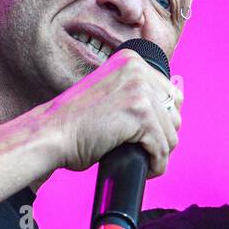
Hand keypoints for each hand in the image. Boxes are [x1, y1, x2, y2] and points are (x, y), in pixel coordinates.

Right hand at [40, 46, 182, 174]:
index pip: (171, 93)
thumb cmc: (77, 123)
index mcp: (131, 59)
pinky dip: (156, 164)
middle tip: (144, 150)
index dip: (163, 120)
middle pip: (174, 112)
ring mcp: (139, 89)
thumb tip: (177, 103)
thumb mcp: (110, 94)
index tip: (148, 135)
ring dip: (160, 153)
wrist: (51, 135)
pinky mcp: (139, 113)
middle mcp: (137, 68)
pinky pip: (162, 147)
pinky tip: (146, 169)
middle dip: (163, 136)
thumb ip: (137, 91)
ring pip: (171, 133)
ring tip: (143, 160)